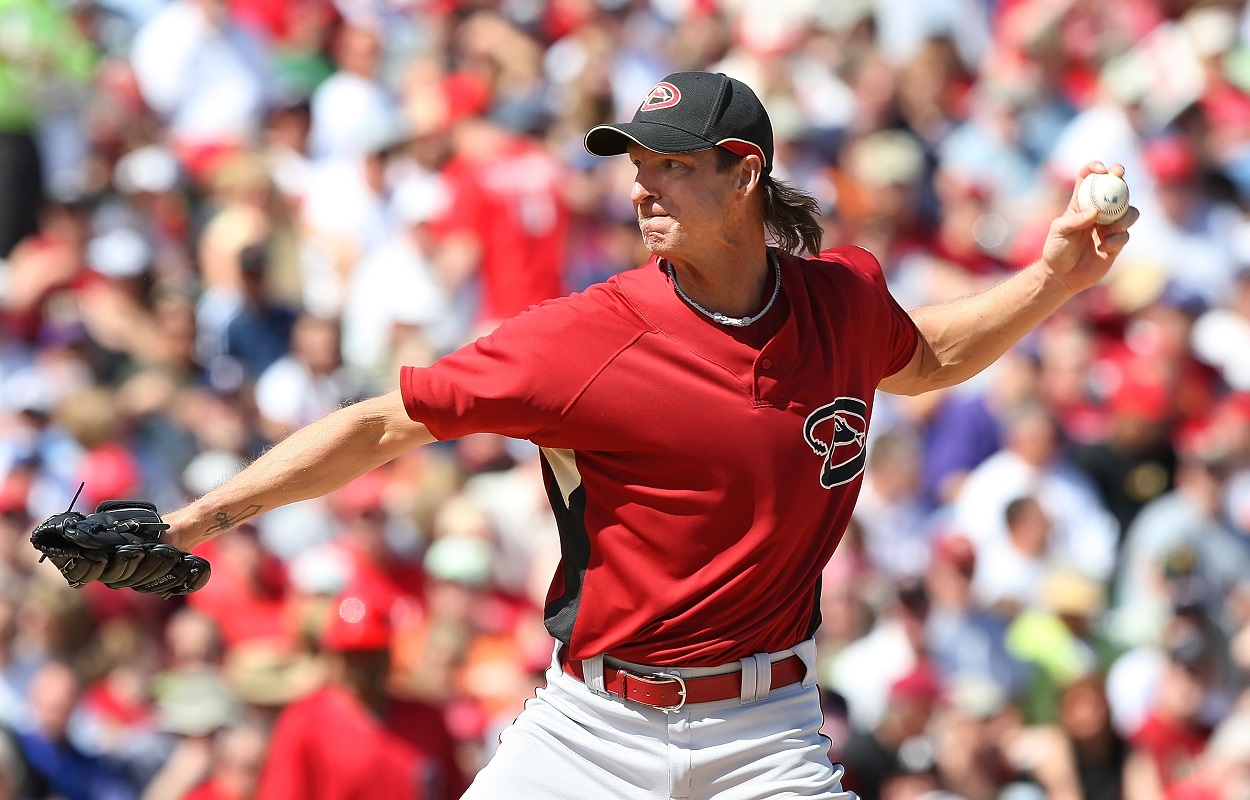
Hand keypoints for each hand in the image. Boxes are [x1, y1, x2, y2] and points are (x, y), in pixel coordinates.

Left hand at [1041, 161, 1139, 294]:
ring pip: (1129, 211)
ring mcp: (1109, 227)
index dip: (1095, 168)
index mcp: (1081, 203)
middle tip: (1120, 174)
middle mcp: (1098, 212)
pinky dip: (1116, 240)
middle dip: (1120, 177)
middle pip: (1115, 188)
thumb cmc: (1056, 251)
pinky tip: (1102, 248)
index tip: (1101, 169)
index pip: (1088, 179)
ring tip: (1112, 227)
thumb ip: (1075, 220)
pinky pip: (1125, 235)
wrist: (1062, 277)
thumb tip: (1096, 211)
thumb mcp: (1058, 232)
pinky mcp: (1116, 243)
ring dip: (1124, 215)